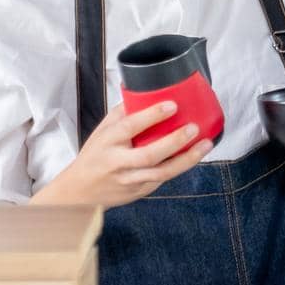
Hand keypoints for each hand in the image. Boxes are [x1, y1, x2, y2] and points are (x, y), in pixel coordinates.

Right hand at [31, 102, 212, 207]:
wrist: (78, 192)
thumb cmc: (94, 155)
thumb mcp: (101, 131)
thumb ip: (122, 113)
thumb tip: (145, 92)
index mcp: (107, 142)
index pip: (130, 126)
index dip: (152, 115)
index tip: (172, 105)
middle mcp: (118, 162)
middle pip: (149, 154)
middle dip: (174, 141)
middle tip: (193, 127)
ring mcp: (129, 180)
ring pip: (161, 172)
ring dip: (187, 159)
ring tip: (205, 144)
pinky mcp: (139, 192)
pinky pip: (163, 179)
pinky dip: (180, 167)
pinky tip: (194, 155)